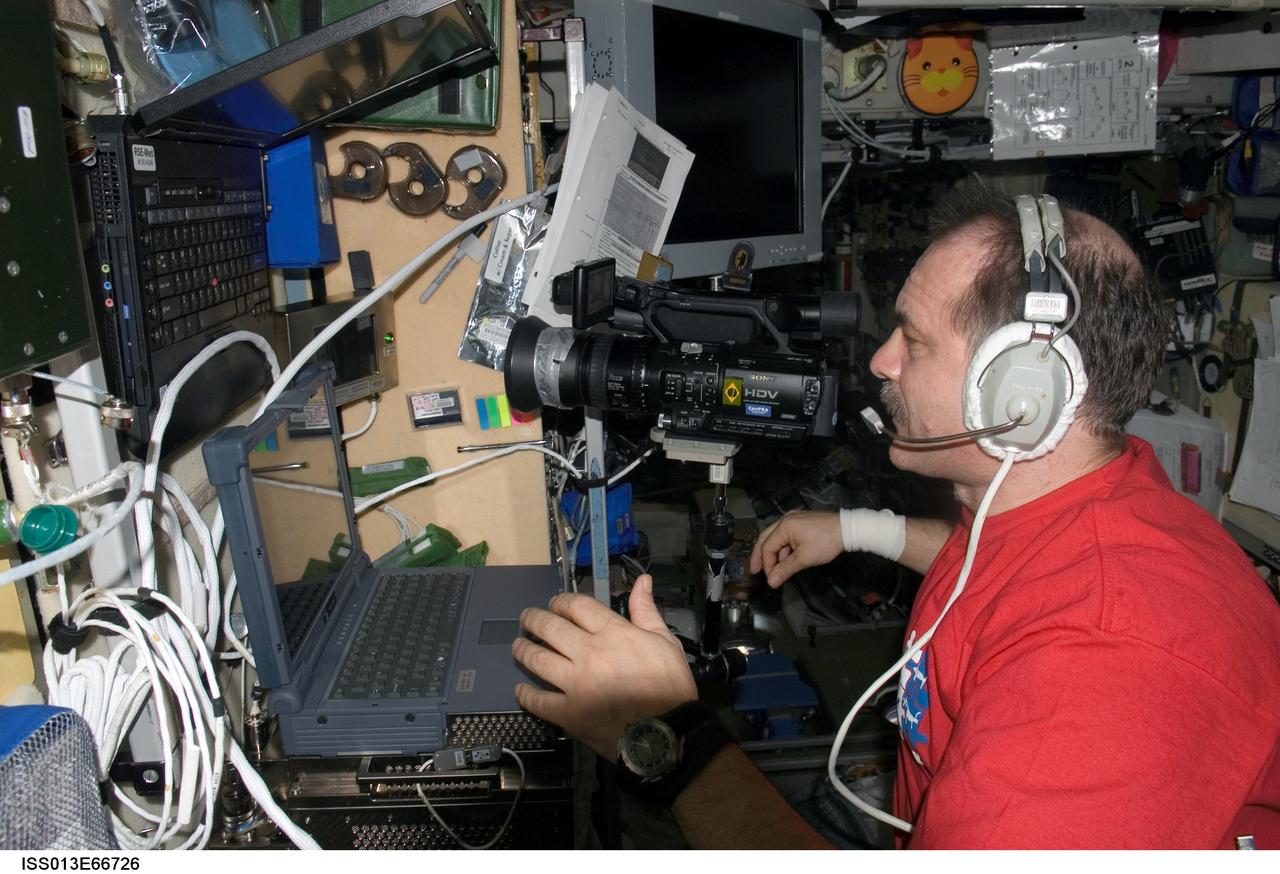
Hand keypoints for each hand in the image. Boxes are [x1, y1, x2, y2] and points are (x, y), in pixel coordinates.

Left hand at [513, 575, 696, 758]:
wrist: (668, 732)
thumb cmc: (670, 686)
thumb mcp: (665, 642)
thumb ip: (646, 611)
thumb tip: (641, 581)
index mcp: (613, 633)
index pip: (577, 606)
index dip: (561, 601)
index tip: (554, 603)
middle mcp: (588, 653)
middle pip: (550, 627)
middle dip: (534, 619)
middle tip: (526, 619)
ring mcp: (575, 684)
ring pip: (538, 659)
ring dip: (523, 650)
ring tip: (518, 646)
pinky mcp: (568, 713)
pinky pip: (539, 701)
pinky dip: (526, 694)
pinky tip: (521, 689)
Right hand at [748, 510, 842, 587]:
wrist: (848, 529)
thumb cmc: (826, 542)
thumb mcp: (804, 558)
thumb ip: (785, 569)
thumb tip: (771, 582)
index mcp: (784, 526)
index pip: (767, 546)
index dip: (766, 564)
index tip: (770, 578)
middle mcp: (786, 519)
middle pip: (766, 538)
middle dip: (761, 556)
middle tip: (755, 570)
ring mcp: (794, 519)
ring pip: (777, 537)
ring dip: (775, 553)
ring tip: (776, 568)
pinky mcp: (802, 521)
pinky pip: (787, 535)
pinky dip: (784, 547)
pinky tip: (787, 558)